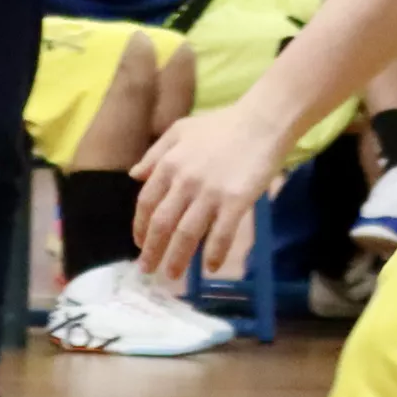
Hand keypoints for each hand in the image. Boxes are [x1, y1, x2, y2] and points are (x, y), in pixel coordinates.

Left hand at [132, 106, 289, 285]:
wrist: (262, 121)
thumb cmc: (222, 124)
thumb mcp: (180, 130)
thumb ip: (156, 153)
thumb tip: (135, 176)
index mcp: (169, 164)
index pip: (147, 203)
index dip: (141, 227)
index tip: (140, 243)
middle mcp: (185, 181)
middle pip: (162, 224)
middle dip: (152, 251)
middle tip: (148, 270)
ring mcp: (210, 193)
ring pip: (186, 234)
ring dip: (177, 258)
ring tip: (172, 275)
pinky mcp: (236, 201)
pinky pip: (221, 235)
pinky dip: (215, 254)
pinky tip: (212, 267)